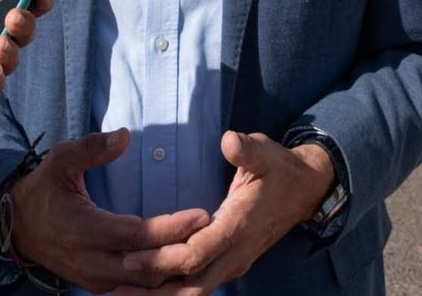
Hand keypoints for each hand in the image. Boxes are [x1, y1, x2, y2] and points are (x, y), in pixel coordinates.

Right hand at [10, 129, 211, 292]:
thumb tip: (125, 136)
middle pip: (149, 266)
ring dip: (176, 268)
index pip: (138, 236)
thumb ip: (91, 148)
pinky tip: (184, 262)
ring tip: (207, 246)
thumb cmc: (43, 189)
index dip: (172, 228)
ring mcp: (96, 279)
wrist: (16, 228)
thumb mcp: (59, 161)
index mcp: (85, 230)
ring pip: (146, 284)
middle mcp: (92, 262)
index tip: (204, 215)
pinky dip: (161, 278)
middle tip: (217, 232)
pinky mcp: (99, 286)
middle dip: (184, 252)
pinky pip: (138, 289)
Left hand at [111, 131, 335, 295]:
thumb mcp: (266, 152)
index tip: (129, 258)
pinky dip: (172, 291)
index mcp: (239, 228)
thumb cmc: (279, 168)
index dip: (161, 260)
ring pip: (193, 292)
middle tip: (115, 291)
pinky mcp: (229, 264)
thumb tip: (229, 141)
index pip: (195, 254)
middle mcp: (235, 254)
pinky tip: (147, 290)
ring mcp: (233, 263)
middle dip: (153, 293)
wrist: (306, 191)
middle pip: (190, 287)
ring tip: (122, 294)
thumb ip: (246, 148)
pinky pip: (198, 285)